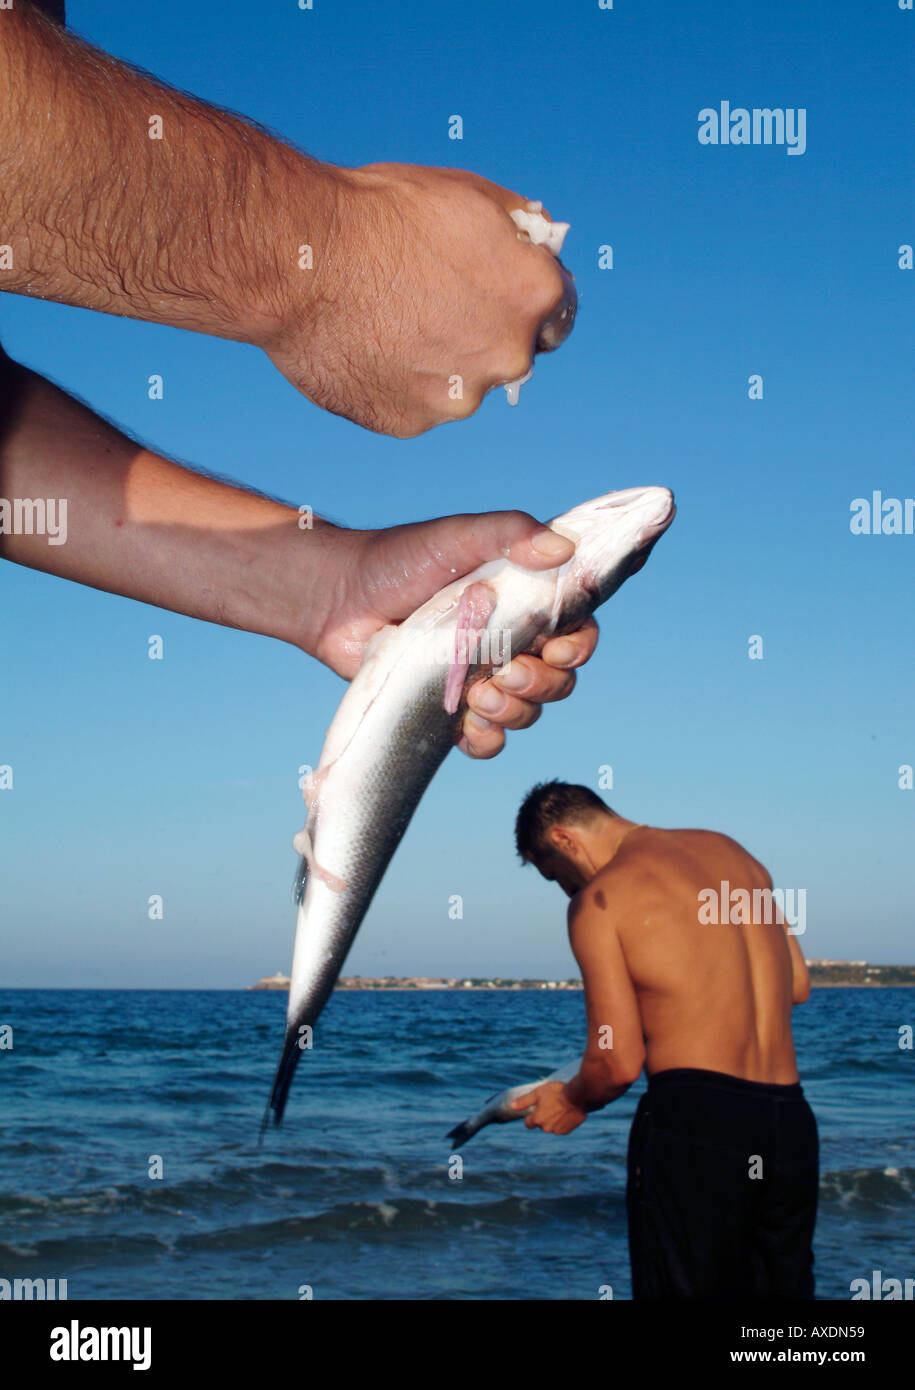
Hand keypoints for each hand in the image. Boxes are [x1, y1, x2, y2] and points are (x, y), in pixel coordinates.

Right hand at [263, 162, 576, 436]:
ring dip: (437, 360)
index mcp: (536, 294)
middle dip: (479, 331)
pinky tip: (366, 346)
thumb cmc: (379, 214)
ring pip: (461, 383)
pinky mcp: (412, 423)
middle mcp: (509, 355)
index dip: (516, 294)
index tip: (484, 286)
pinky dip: (397, 382)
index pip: (553, 307)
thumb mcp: (469, 193)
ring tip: (387, 320)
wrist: (299, 259)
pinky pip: (414, 404)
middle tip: (427, 300)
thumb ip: (519, 230)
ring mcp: (460, 397)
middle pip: (508, 351)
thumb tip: (537, 248)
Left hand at [310, 510, 598, 758]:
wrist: (339, 598)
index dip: (581, 646)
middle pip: (560, 679)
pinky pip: (487, 740)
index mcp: (524, 602)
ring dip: (516, 711)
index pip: (578, 629)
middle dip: (544, 683)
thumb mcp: (456, 537)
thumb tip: (562, 547)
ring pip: (529, 712)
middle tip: (506, 672)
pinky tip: (470, 726)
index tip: (560, 649)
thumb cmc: (399, 559)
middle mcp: (511, 643)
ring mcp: (482, 679)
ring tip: (479, 694)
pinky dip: (487, 739)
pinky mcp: (451, 710)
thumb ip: (509, 533)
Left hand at [510, 1081, 587, 1134]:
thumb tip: (511, 1106)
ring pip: (551, 1126)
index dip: (532, 1115)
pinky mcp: (567, 1131)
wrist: (578, 1096)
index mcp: (537, 1119)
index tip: (537, 1108)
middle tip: (550, 1105)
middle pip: (540, 1124)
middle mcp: (546, 1128)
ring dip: (553, 1120)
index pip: (528, 1123)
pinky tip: (566, 1113)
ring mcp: (557, 1131)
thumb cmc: (557, 1092)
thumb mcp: (538, 1093)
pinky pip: (561, 1128)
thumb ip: (524, 1101)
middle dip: (543, 1117)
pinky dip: (562, 1122)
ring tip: (560, 1108)